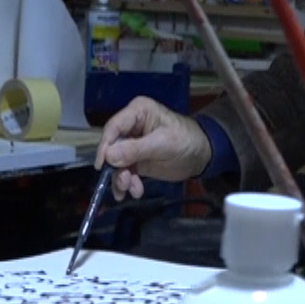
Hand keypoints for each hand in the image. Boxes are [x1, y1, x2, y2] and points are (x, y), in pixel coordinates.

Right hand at [95, 97, 210, 199]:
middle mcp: (131, 126)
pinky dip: (128, 183)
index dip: (105, 146)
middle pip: (112, 147)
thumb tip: (109, 156)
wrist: (202, 155)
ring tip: (133, 190)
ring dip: (121, 179)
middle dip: (116, 167)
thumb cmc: (186, 141)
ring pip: (116, 162)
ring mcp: (131, 144)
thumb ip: (136, 149)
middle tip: (124, 183)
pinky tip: (136, 191)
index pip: (113, 127)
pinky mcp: (135, 159)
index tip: (102, 165)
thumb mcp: (163, 144)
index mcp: (138, 112)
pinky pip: (124, 172)